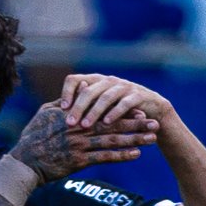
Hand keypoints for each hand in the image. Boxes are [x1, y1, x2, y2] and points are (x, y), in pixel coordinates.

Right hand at [9, 100, 158, 183]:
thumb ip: (66, 100)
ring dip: (134, 139)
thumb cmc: (32, 137)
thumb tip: (82, 85)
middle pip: (114, 124)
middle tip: (155, 121)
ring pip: (113, 140)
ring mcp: (80, 145)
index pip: (104, 110)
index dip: (123, 109)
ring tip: (152, 138)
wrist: (24, 163)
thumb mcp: (46, 112)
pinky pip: (104, 157)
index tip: (140, 108)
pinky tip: (136, 154)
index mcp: (75, 115)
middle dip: (136, 123)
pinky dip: (121, 155)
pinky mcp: (79, 161)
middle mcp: (80, 128)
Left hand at [58, 72, 172, 135]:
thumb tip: (53, 115)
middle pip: (88, 89)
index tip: (60, 109)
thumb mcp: (99, 110)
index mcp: (95, 82)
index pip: (74, 79)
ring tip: (85, 126)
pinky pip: (125, 103)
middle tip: (69, 123)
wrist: (152, 113)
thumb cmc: (119, 114)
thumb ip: (81, 108)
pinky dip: (115, 113)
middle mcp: (108, 81)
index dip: (66, 92)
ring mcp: (124, 86)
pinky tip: (107, 123)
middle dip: (78, 107)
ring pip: (105, 96)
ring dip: (94, 112)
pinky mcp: (138, 95)